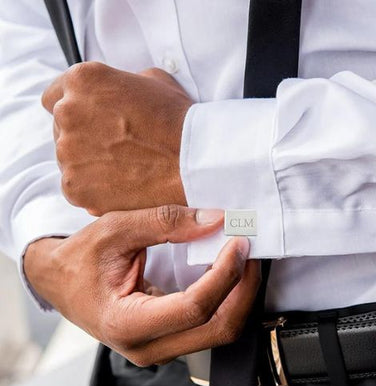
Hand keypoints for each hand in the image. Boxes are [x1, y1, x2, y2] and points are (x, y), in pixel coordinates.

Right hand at [24, 206, 259, 365]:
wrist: (61, 282)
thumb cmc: (80, 258)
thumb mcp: (116, 229)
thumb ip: (166, 223)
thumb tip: (215, 219)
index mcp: (127, 323)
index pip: (195, 308)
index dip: (225, 274)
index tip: (239, 243)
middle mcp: (146, 347)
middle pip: (217, 328)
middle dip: (243, 289)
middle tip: (250, 252)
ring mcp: (159, 349)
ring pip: (218, 331)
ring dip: (239, 295)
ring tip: (242, 259)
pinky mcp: (168, 341)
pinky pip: (209, 326)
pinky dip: (226, 300)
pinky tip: (228, 274)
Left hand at [41, 62, 192, 215]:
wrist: (194, 161)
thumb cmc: (179, 121)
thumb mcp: (153, 80)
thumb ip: (121, 83)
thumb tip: (116, 94)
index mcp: (83, 81)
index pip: (54, 96)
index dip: (77, 110)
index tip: (92, 122)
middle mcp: (67, 113)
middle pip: (60, 129)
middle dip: (84, 137)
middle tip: (118, 147)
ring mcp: (68, 153)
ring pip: (69, 160)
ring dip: (89, 163)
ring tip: (125, 168)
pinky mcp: (75, 187)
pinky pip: (77, 187)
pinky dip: (95, 189)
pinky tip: (122, 185)